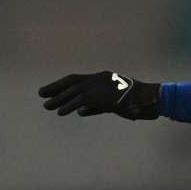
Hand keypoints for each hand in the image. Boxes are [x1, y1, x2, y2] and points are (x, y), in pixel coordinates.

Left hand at [38, 71, 159, 119]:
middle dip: (56, 89)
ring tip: (47, 106)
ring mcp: (101, 86)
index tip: (49, 90)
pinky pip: (82, 100)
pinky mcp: (102, 95)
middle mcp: (99, 79)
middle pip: (72, 82)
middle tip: (41, 94)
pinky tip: (61, 112)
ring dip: (60, 99)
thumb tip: (80, 112)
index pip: (77, 79)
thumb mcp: (114, 103)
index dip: (61, 85)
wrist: (149, 99)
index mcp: (102, 77)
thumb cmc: (136, 102)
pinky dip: (70, 106)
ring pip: (75, 92)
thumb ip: (96, 107)